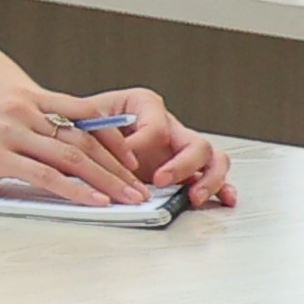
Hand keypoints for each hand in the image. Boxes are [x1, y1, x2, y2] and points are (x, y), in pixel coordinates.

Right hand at [0, 85, 164, 206]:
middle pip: (83, 139)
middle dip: (117, 166)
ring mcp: (5, 131)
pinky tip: (95, 203)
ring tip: (128, 199)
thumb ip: (21, 128)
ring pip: (71, 158)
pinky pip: (46, 177)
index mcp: (19, 96)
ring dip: (106, 182)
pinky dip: (77, 191)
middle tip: (139, 187)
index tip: (131, 162)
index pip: (81, 115)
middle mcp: (16, 108)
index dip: (113, 140)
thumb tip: (55, 151)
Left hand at [74, 87, 235, 209]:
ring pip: (212, 158)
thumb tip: (103, 153)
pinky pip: (212, 175)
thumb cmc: (83, 121)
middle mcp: (169, 126)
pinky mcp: (185, 169)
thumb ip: (93, 130)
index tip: (125, 162)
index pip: (155, 125)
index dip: (142, 145)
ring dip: (208, 178)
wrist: (79, 132)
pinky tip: (225, 198)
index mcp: (144, 105)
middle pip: (194, 142)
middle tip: (159, 180)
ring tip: (193, 197)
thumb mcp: (83, 118)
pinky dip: (222, 187)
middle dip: (181, 165)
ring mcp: (180, 148)